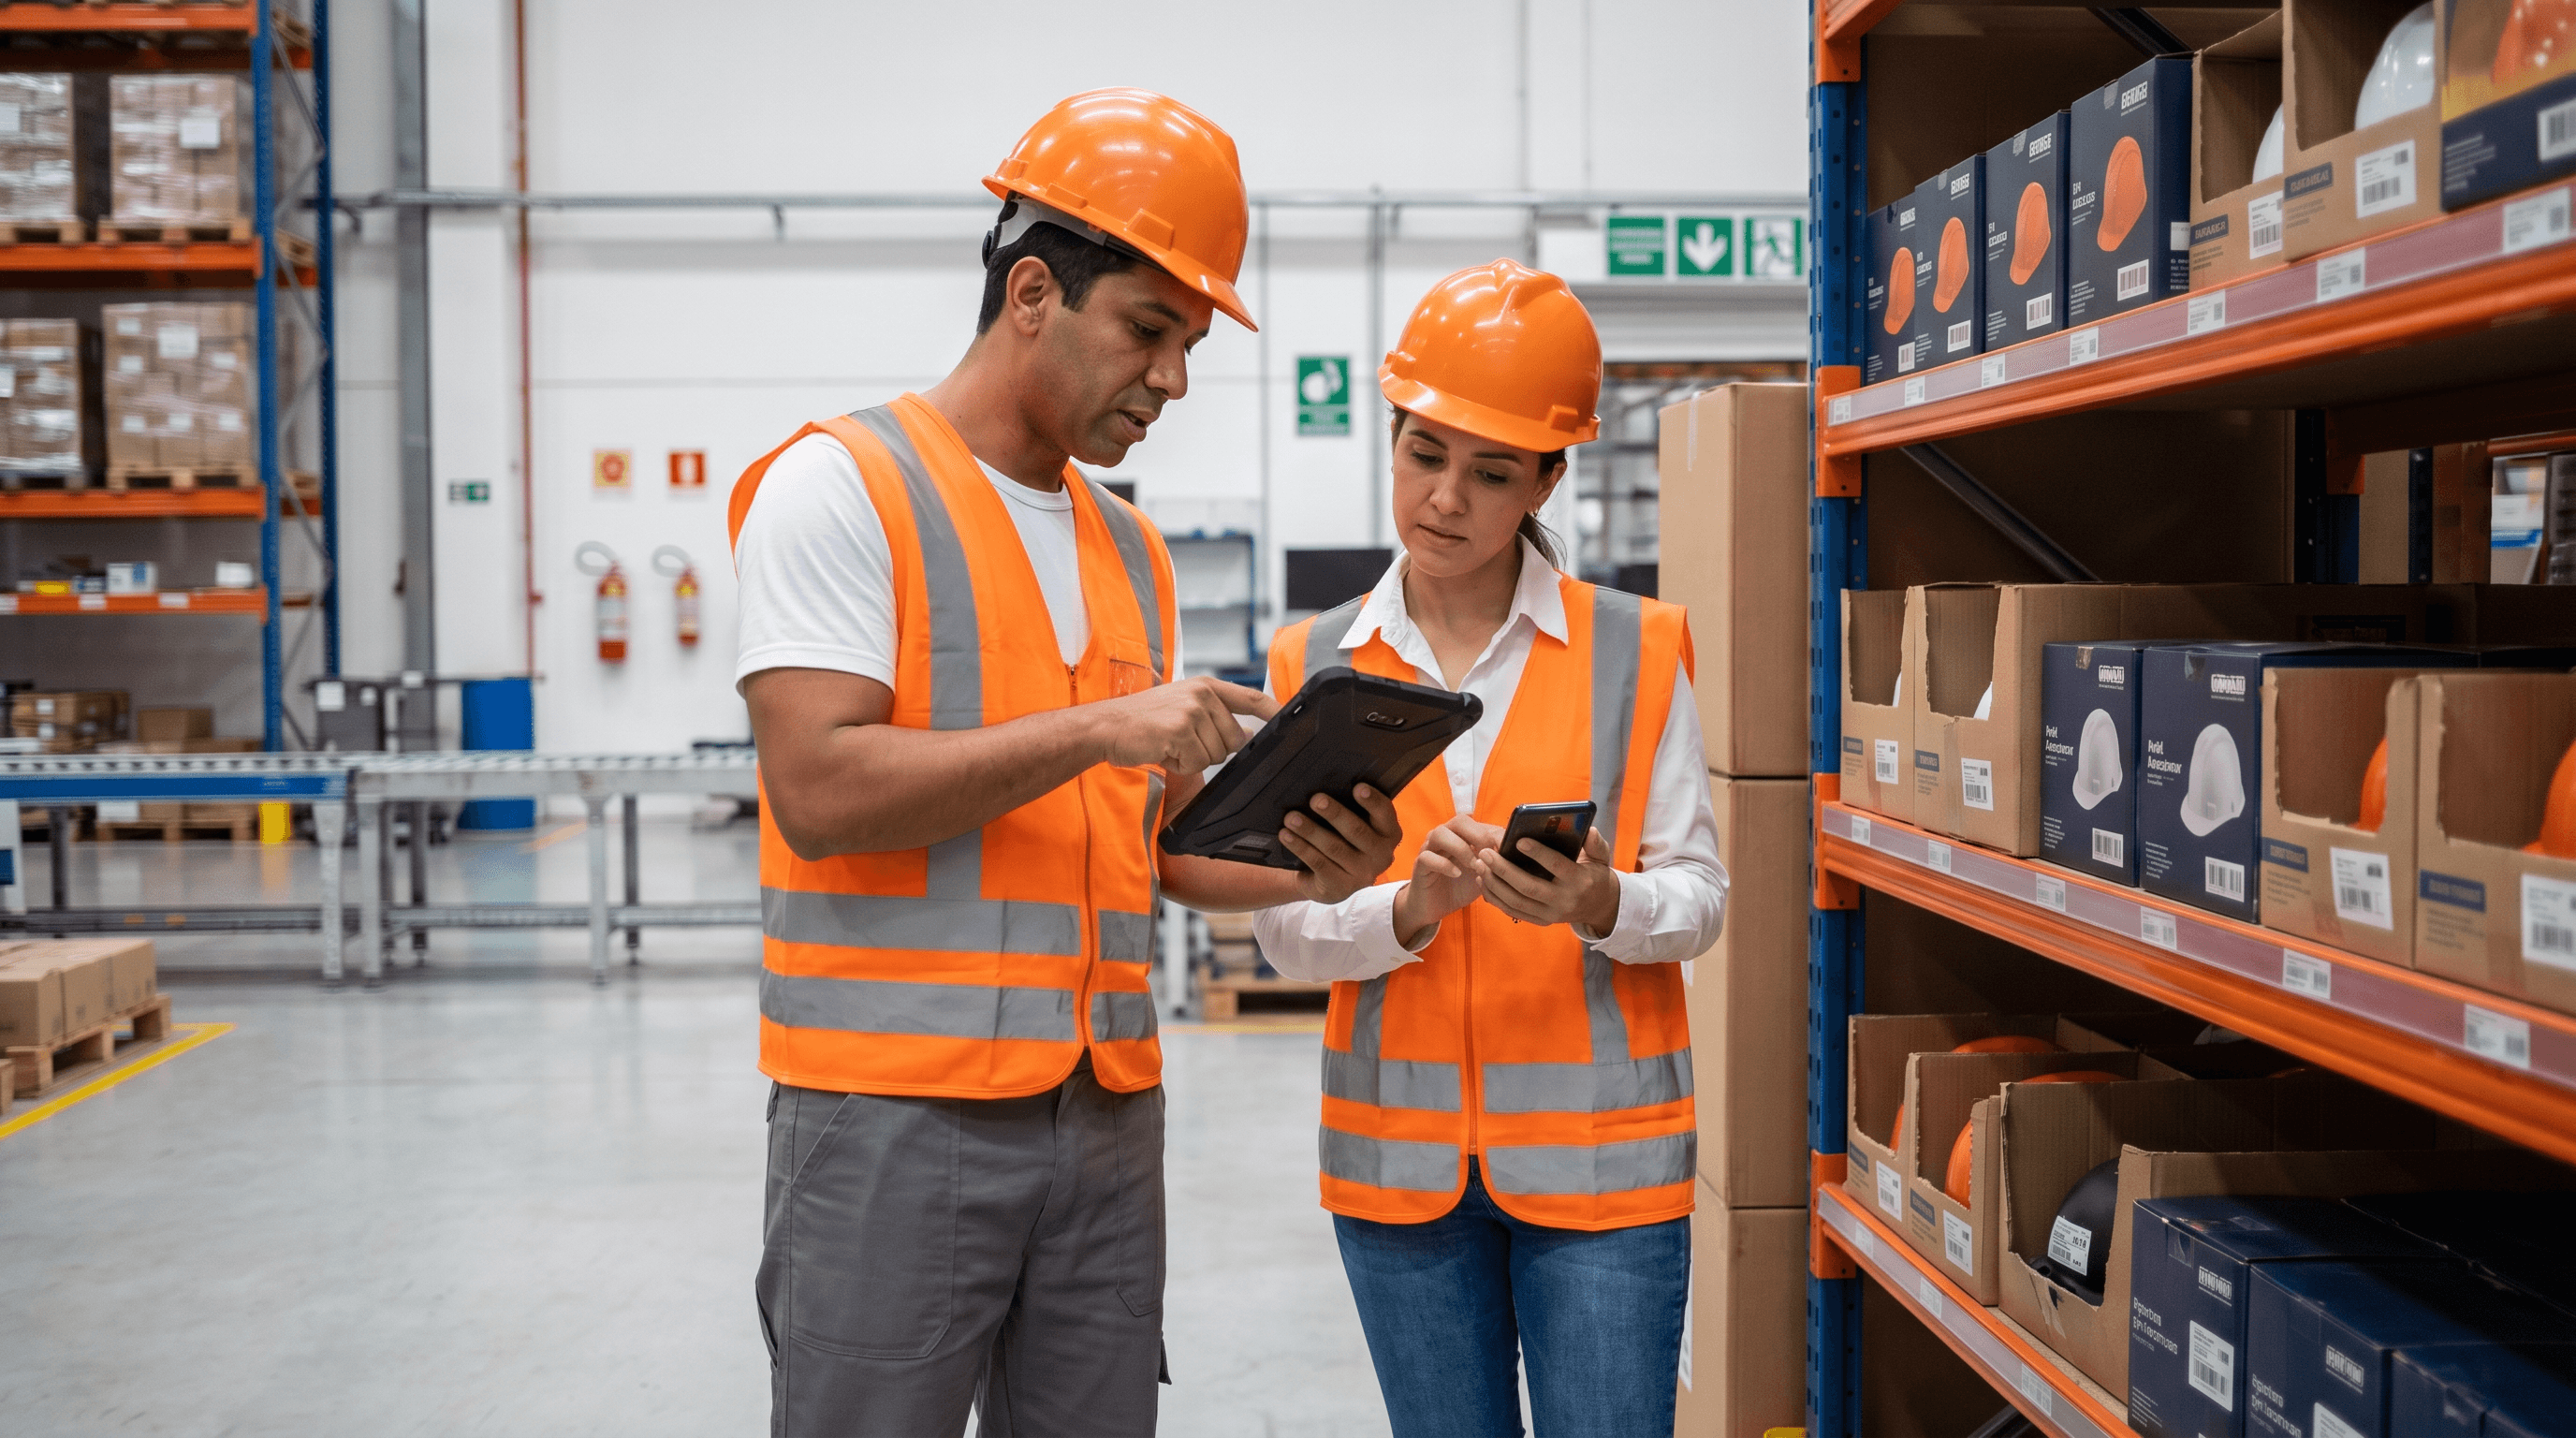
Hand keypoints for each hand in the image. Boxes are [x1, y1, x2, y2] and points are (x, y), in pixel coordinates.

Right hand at [1092, 677, 1278, 771]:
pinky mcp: (1179, 729)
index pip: (1251, 698)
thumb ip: (1216, 717)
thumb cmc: (1143, 720)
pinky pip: (1195, 762)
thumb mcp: (1183, 708)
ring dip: (1192, 759)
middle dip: (1212, 751)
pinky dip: (1179, 765)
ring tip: (1169, 745)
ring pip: (1215, 755)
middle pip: (1234, 740)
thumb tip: (1247, 735)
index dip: (1274, 711)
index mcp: (1206, 687)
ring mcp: (1191, 710)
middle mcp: (1202, 695)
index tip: (1290, 720)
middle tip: (1181, 743)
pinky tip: (1162, 751)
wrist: (1106, 725)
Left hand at [1278, 786, 1402, 904]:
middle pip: (1357, 831)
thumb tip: (1326, 784)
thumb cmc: (1344, 840)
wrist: (1330, 880)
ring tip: (1291, 817)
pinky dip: (1300, 847)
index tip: (1357, 787)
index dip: (1373, 801)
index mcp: (1389, 834)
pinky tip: (1286, 835)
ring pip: (1334, 848)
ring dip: (1310, 830)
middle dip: (1335, 813)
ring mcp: (1362, 874)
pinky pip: (1319, 863)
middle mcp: (1382, 855)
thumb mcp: (1353, 825)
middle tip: (1316, 799)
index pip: (1385, 814)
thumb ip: (1351, 809)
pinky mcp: (1341, 887)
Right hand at [1392, 816, 1500, 947]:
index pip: (1480, 824)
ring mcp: (1430, 848)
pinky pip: (1427, 857)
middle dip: (1478, 835)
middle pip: (1460, 821)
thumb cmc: (1461, 886)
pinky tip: (1456, 874)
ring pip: (1440, 834)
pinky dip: (1444, 864)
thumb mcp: (1484, 874)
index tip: (1509, 849)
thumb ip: (1497, 864)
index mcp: (1462, 835)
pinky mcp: (1420, 864)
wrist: (1434, 906)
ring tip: (1474, 866)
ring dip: (1461, 848)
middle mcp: (1445, 836)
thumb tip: (1520, 858)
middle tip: (1490, 854)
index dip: (1495, 834)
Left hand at [1477, 828, 1620, 933]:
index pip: (1557, 866)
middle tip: (1485, 853)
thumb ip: (1595, 843)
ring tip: (1479, 865)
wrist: (1598, 906)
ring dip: (1494, 884)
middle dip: (1504, 869)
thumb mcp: (1601, 857)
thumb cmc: (1594, 874)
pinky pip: (1513, 911)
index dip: (1538, 853)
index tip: (1518, 840)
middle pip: (1529, 887)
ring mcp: (1551, 914)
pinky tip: (1483, 880)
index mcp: (1579, 880)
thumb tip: (1589, 829)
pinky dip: (1495, 897)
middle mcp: (1564, 900)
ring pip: (1516, 901)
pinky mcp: (1541, 921)